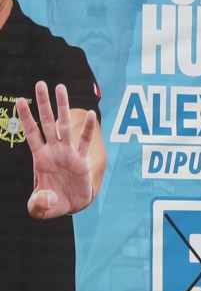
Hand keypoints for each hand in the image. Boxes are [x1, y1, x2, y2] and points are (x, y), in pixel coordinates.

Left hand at [18, 82, 98, 218]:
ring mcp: (68, 153)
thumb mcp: (39, 207)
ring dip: (62, 107)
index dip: (26, 117)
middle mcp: (53, 151)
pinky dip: (88, 129)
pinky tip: (90, 115)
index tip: (20, 100)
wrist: (70, 206)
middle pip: (47, 122)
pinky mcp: (82, 161)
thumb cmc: (52, 203)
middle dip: (44, 103)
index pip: (31, 132)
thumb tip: (45, 197)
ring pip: (64, 126)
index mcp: (40, 157)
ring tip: (60, 87)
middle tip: (40, 84)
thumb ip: (37, 203)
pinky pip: (85, 142)